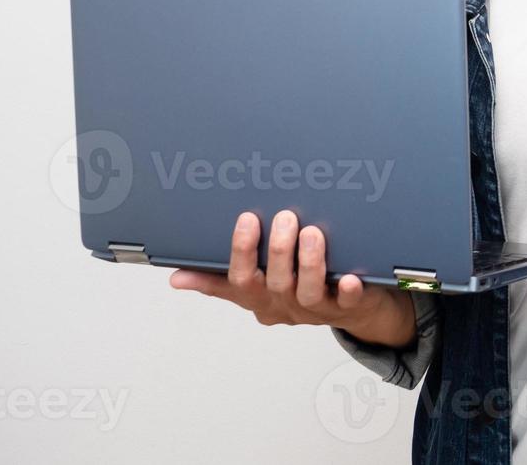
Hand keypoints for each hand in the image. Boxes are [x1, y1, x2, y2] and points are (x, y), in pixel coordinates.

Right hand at [169, 210, 415, 347]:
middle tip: (286, 217)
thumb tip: (176, 278)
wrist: (348, 310)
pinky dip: (348, 291)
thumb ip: (218, 282)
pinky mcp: (347, 307)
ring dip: (310, 263)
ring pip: (308, 291)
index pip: (242, 280)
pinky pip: (346, 303)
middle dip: (279, 250)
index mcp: (259, 298)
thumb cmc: (295, 291)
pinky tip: (350, 278)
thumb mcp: (253, 289)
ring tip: (313, 233)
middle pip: (276, 283)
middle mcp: (285, 305)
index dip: (242, 251)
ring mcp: (316, 309)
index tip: (246, 219)